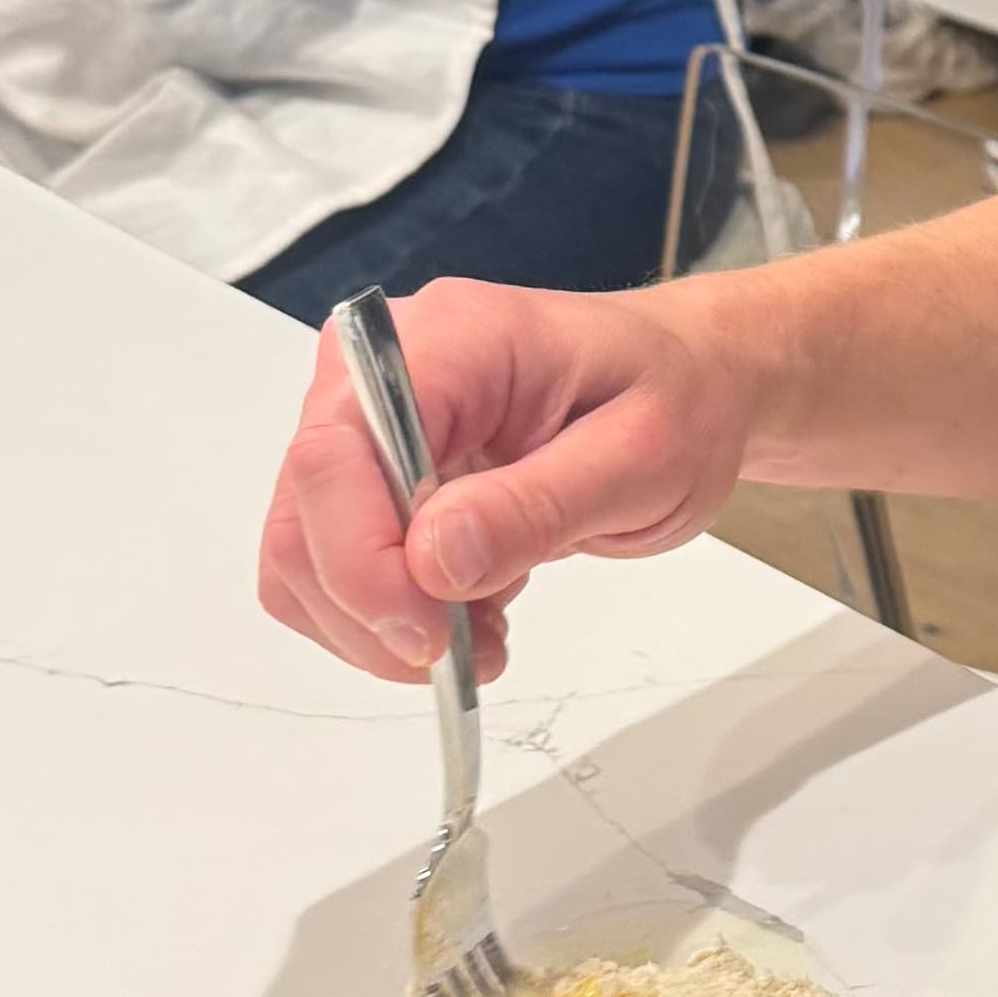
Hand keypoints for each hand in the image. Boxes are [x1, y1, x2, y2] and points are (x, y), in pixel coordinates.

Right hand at [256, 279, 758, 681]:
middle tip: (468, 655)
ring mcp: (369, 428)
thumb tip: (431, 559)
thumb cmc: (677, 399)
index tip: (428, 638)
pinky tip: (472, 613)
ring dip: (379, 627)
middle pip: (306, 515)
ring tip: (485, 632)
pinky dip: (390, 619)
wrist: (691, 386)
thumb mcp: (639, 456)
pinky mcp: (377, 479)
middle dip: (371, 611)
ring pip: (306, 556)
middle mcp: (376, 375)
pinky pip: (339, 569)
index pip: (335, 456)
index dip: (360, 563)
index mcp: (439, 341)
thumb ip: (534, 505)